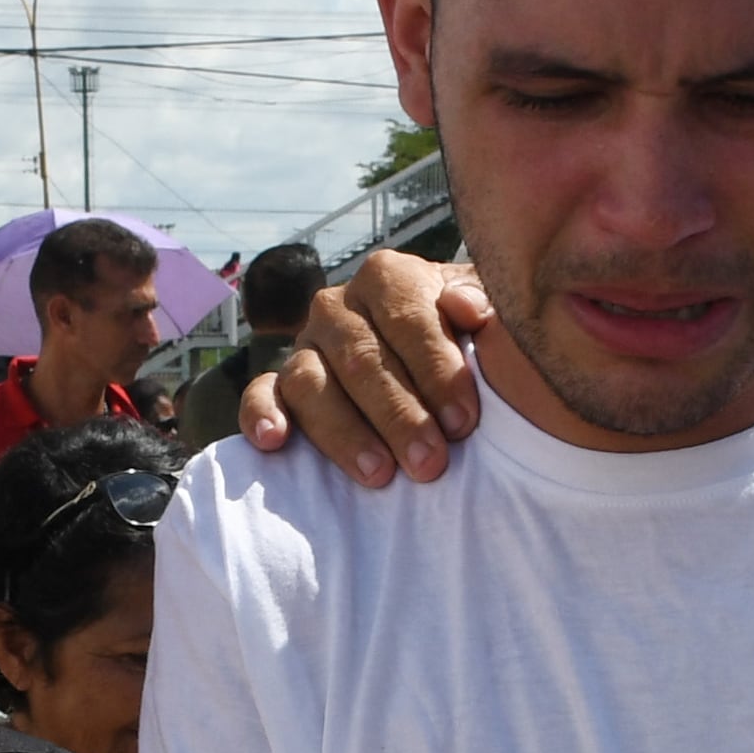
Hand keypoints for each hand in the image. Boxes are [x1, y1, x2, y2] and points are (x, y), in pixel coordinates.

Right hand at [243, 255, 489, 487]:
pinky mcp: (280, 384)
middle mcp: (339, 306)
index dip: (437, 370)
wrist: (444, 361)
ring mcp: (306, 346)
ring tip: (379, 474)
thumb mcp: (493, 318)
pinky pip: (260, 395)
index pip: (407, 317)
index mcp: (389, 278)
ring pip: (309, 381)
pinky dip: (261, 416)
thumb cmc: (474, 343)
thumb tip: (464, 306)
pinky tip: (275, 442)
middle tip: (430, 463)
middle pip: (360, 358)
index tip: (465, 421)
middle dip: (398, 415)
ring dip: (343, 431)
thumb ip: (488, 306)